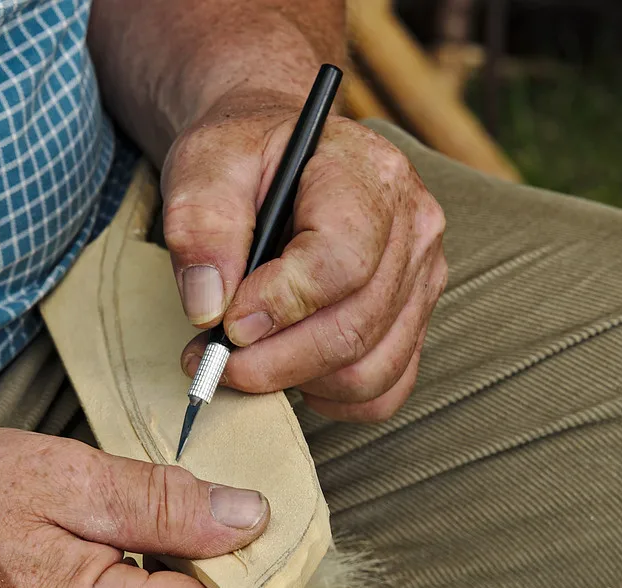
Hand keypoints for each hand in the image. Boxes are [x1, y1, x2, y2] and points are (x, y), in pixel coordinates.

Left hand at [163, 89, 447, 421]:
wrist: (277, 156)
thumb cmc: (245, 159)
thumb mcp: (204, 166)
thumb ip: (200, 227)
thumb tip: (209, 308)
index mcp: (370, 176)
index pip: (342, 262)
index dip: (280, 305)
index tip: (226, 323)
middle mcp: (413, 228)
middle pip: (355, 326)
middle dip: (275, 360)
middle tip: (213, 361)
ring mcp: (421, 278)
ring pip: (371, 369)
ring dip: (298, 381)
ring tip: (244, 362)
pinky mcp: (413, 319)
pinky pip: (385, 389)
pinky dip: (333, 398)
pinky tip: (291, 372)